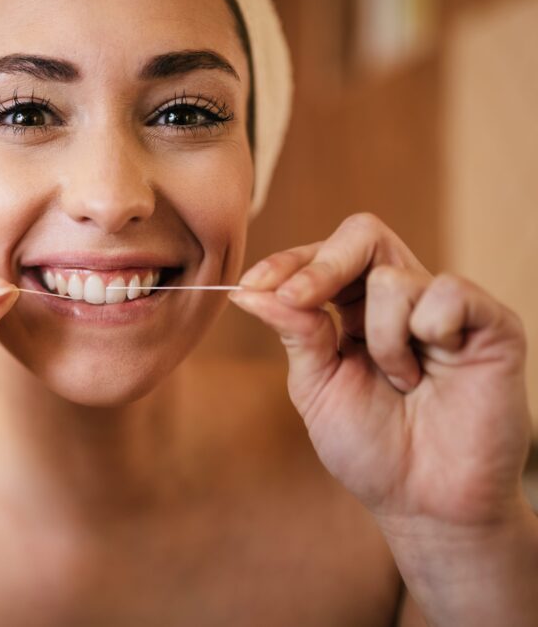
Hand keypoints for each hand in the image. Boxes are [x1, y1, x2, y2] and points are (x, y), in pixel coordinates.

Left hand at [230, 213, 531, 529]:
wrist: (425, 504)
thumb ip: (294, 333)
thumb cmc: (372, 450)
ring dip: (381, 338)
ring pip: (394, 278)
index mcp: (355, 311)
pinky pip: (448, 293)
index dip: (286, 263)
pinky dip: (430, 332)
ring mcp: (446, 309)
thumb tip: (250, 291)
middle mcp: (400, 300)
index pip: (323, 256)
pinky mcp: (491, 324)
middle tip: (299, 300)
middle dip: (321, 265)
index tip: (251, 287)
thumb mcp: (317, 388)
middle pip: (363, 235)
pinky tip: (434, 371)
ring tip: (401, 382)